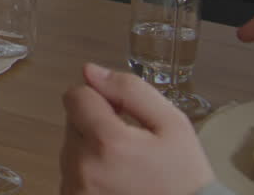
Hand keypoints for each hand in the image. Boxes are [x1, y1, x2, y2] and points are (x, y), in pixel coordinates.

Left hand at [60, 63, 214, 194]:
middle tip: (130, 144)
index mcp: (106, 141)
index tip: (121, 113)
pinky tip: (116, 180)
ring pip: (70, 147)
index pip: (76, 96)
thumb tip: (90, 71)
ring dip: (91, 148)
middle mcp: (82, 166)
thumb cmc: (183, 175)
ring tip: (125, 165)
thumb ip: (130, 90)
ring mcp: (75, 188)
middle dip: (96, 124)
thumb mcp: (173, 125)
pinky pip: (71, 173)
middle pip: (72, 121)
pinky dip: (88, 171)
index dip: (99, 98)